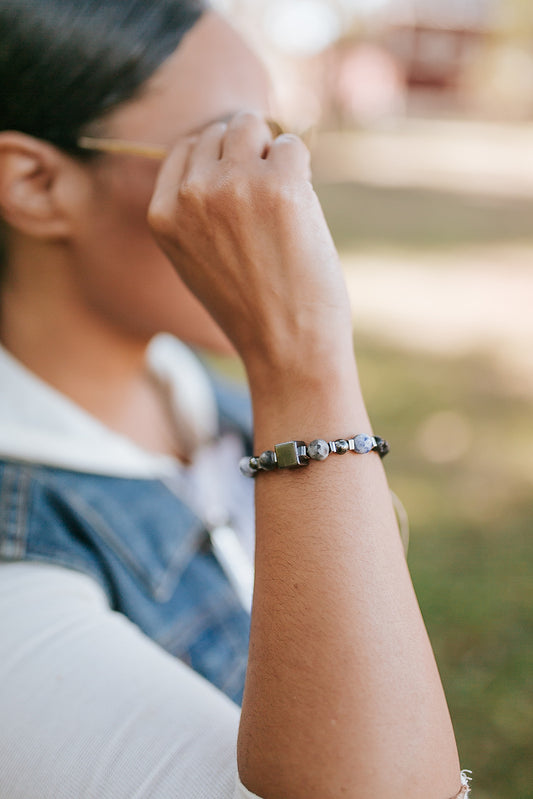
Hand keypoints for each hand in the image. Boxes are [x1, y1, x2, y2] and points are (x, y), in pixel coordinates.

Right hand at [148, 111, 352, 376]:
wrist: (286, 347)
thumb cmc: (250, 310)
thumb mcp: (195, 261)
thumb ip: (194, 211)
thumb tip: (226, 157)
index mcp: (162, 213)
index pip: (185, 147)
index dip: (218, 158)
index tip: (241, 181)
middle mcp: (191, 194)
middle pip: (219, 130)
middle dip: (246, 152)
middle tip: (267, 198)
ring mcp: (233, 185)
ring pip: (251, 125)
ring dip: (271, 151)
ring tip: (283, 197)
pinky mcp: (279, 184)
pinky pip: (291, 145)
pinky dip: (301, 169)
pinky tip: (302, 208)